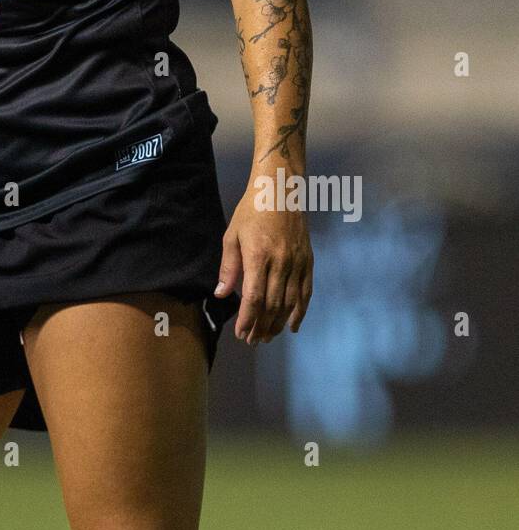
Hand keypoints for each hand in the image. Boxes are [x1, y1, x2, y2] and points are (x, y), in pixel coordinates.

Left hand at [214, 182, 312, 345]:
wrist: (281, 190)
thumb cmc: (252, 211)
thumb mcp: (232, 236)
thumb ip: (229, 268)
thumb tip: (221, 295)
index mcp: (258, 256)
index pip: (254, 297)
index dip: (248, 319)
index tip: (241, 333)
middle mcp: (281, 262)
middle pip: (272, 304)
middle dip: (261, 326)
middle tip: (252, 340)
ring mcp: (297, 262)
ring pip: (290, 302)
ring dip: (278, 323)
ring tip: (267, 337)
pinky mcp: (308, 261)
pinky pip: (306, 292)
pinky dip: (300, 311)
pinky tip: (292, 325)